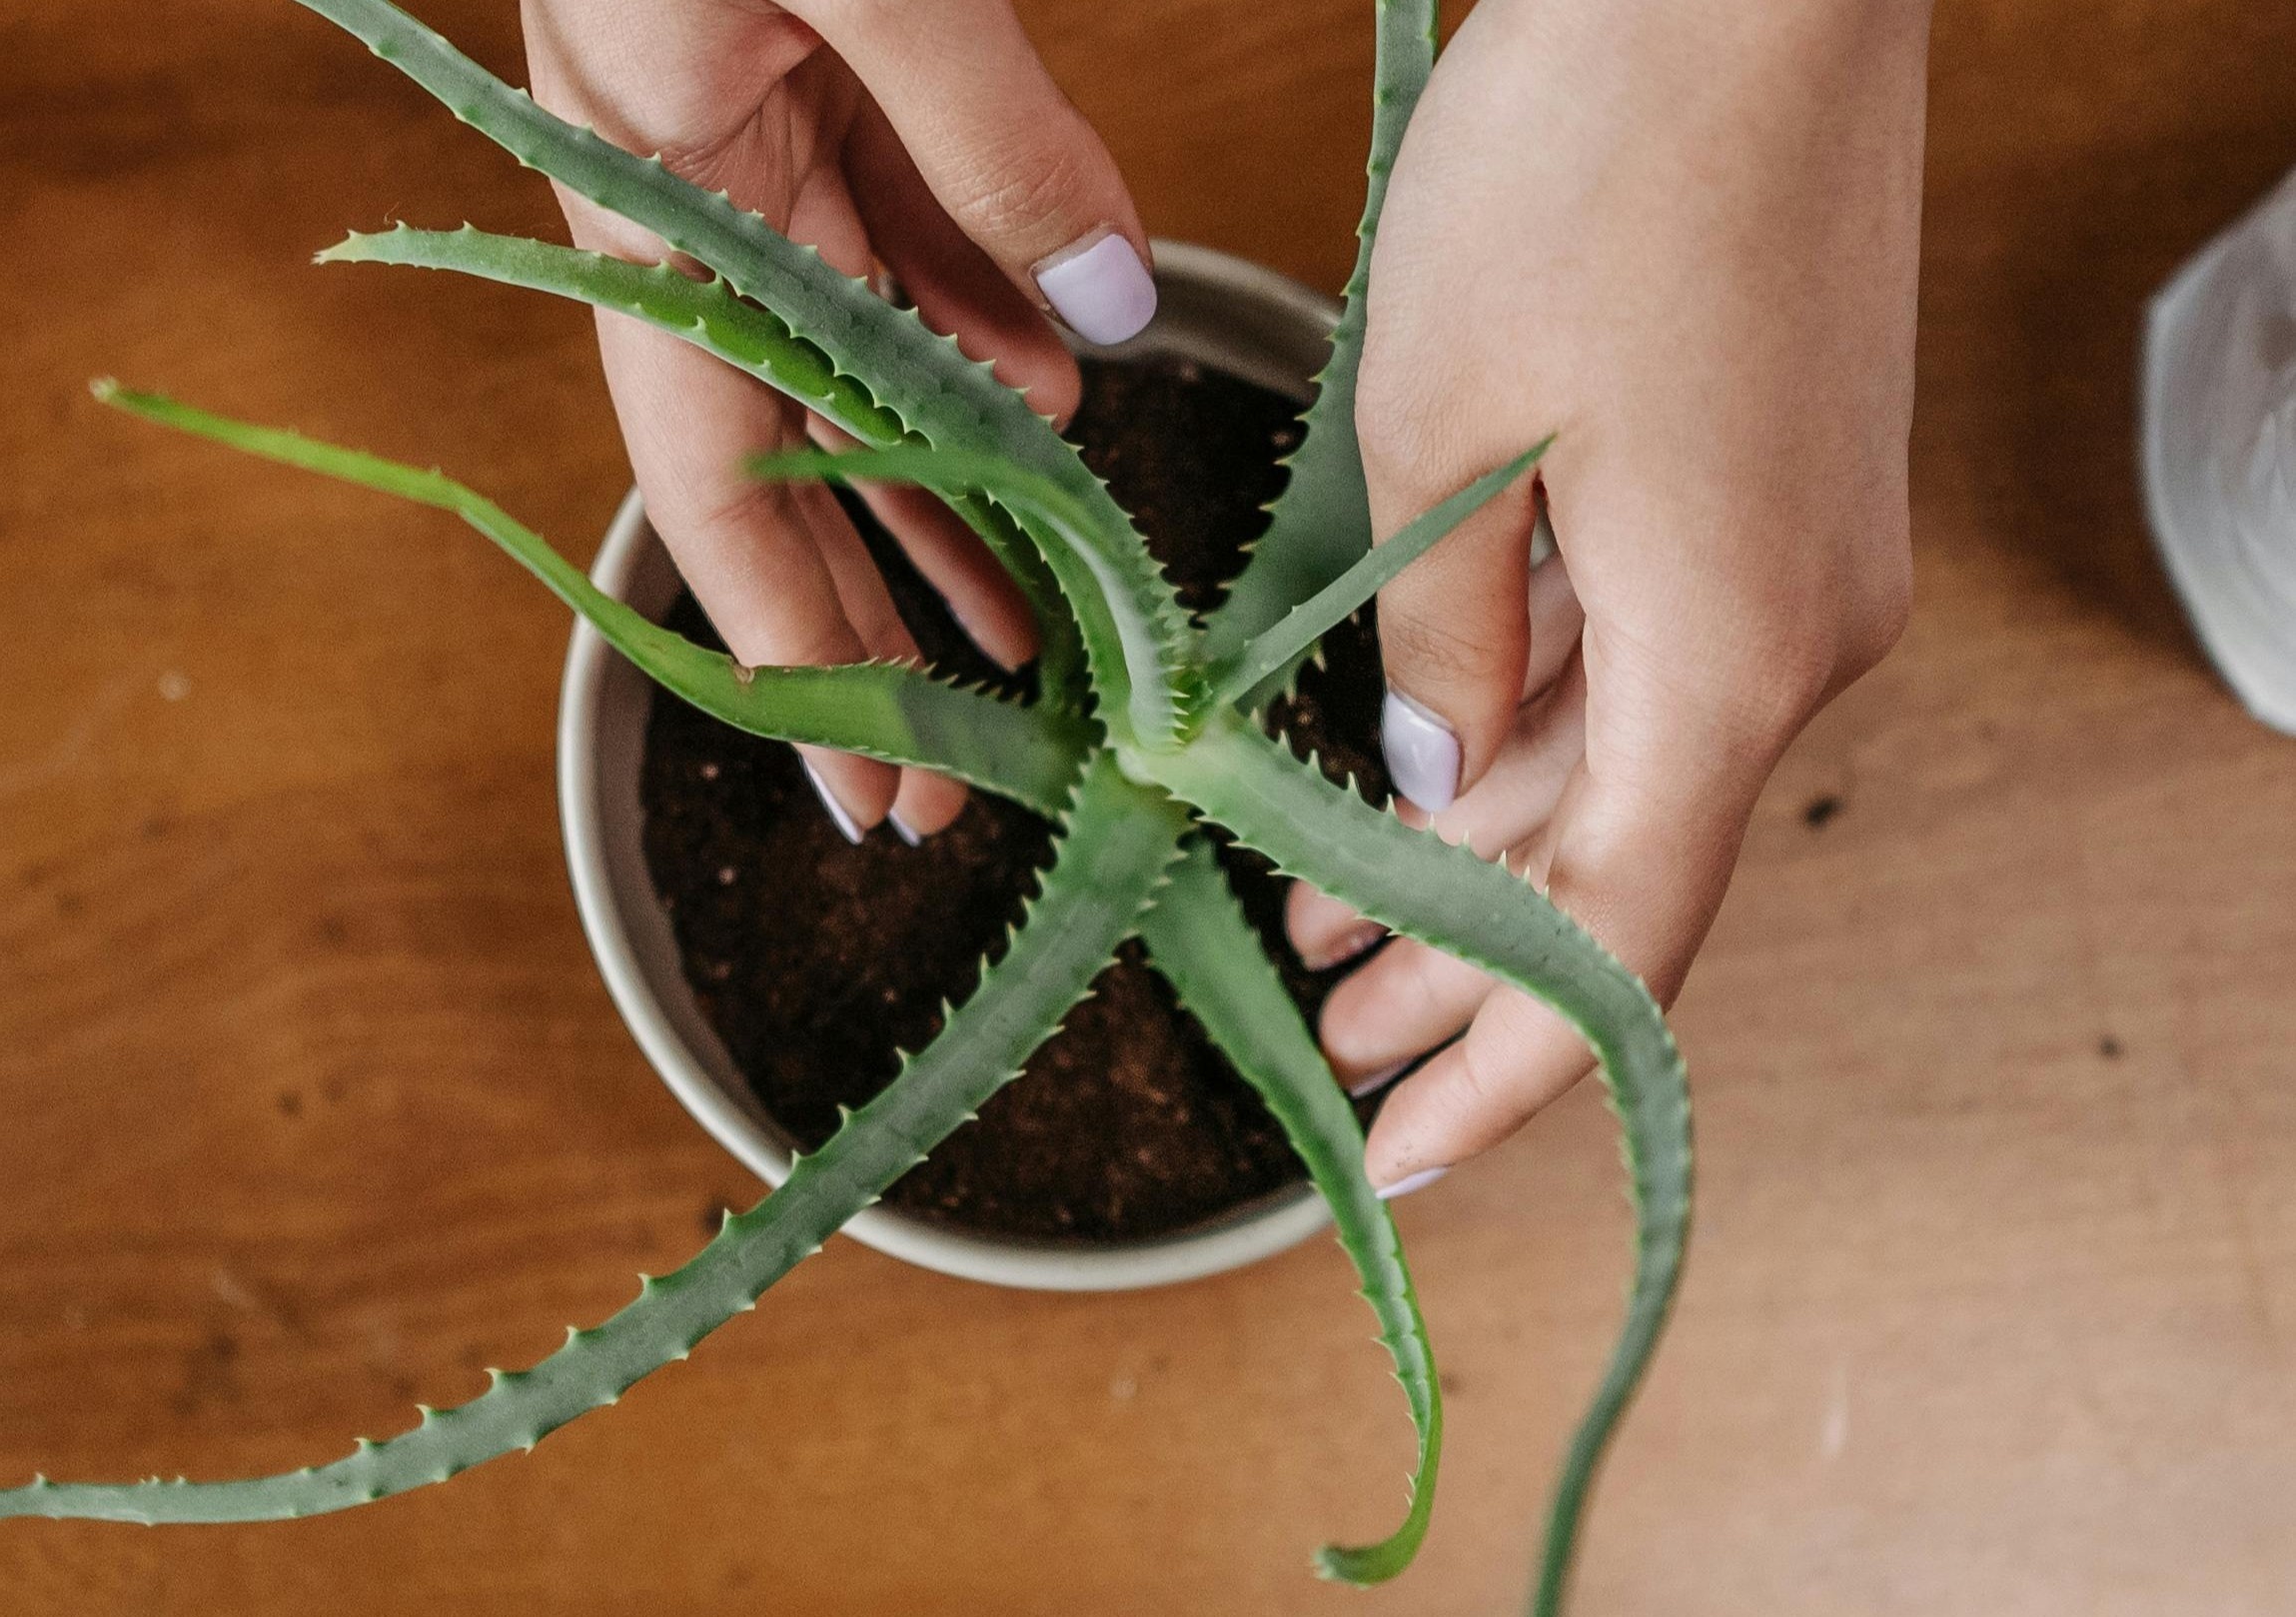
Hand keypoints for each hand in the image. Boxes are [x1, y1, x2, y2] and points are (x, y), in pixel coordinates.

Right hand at [524, 0, 1156, 839]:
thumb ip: (994, 152)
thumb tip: (1104, 324)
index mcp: (655, 194)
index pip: (716, 485)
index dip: (793, 649)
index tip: (865, 789)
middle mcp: (692, 193)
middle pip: (789, 458)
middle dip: (877, 613)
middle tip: (962, 759)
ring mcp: (755, 139)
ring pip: (860, 362)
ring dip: (947, 485)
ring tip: (1031, 617)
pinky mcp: (825, 76)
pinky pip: (904, 240)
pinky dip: (979, 323)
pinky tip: (1044, 394)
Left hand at [1287, 0, 1929, 1192]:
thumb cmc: (1595, 167)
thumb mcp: (1448, 431)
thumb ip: (1437, 643)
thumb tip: (1427, 781)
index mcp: (1727, 653)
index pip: (1614, 944)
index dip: (1501, 1065)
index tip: (1397, 1150)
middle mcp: (1791, 632)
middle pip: (1615, 868)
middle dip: (1460, 966)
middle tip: (1326, 1030)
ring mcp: (1791, 557)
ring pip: (1618, 765)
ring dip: (1474, 850)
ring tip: (1329, 922)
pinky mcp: (1765, 487)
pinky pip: (1639, 666)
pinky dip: (1523, 734)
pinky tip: (1413, 767)